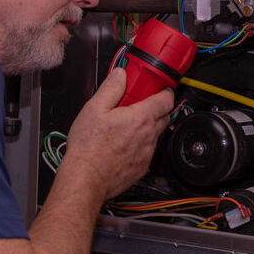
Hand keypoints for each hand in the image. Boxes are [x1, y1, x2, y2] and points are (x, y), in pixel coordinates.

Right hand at [64, 67, 173, 198]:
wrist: (86, 179)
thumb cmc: (89, 147)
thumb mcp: (94, 108)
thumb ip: (111, 88)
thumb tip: (120, 75)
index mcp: (141, 118)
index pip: (167, 99)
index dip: (165, 90)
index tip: (158, 87)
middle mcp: (149, 135)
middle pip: (165, 115)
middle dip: (157, 107)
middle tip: (140, 103)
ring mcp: (147, 152)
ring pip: (156, 133)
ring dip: (147, 126)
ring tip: (126, 124)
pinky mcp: (142, 166)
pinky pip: (148, 150)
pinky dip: (141, 143)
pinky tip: (124, 143)